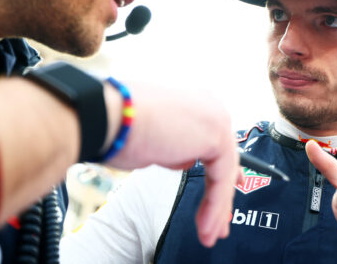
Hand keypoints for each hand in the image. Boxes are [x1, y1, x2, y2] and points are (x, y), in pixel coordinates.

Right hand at [105, 82, 242, 247]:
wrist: (110, 117)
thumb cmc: (118, 127)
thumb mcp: (154, 143)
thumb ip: (175, 149)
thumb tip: (183, 159)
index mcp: (193, 104)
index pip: (216, 143)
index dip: (223, 171)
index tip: (227, 191)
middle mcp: (208, 107)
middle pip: (224, 159)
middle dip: (221, 195)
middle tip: (218, 223)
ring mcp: (215, 118)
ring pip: (224, 171)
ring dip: (215, 207)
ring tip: (208, 232)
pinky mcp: (216, 134)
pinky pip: (221, 178)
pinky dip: (214, 205)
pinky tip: (206, 224)